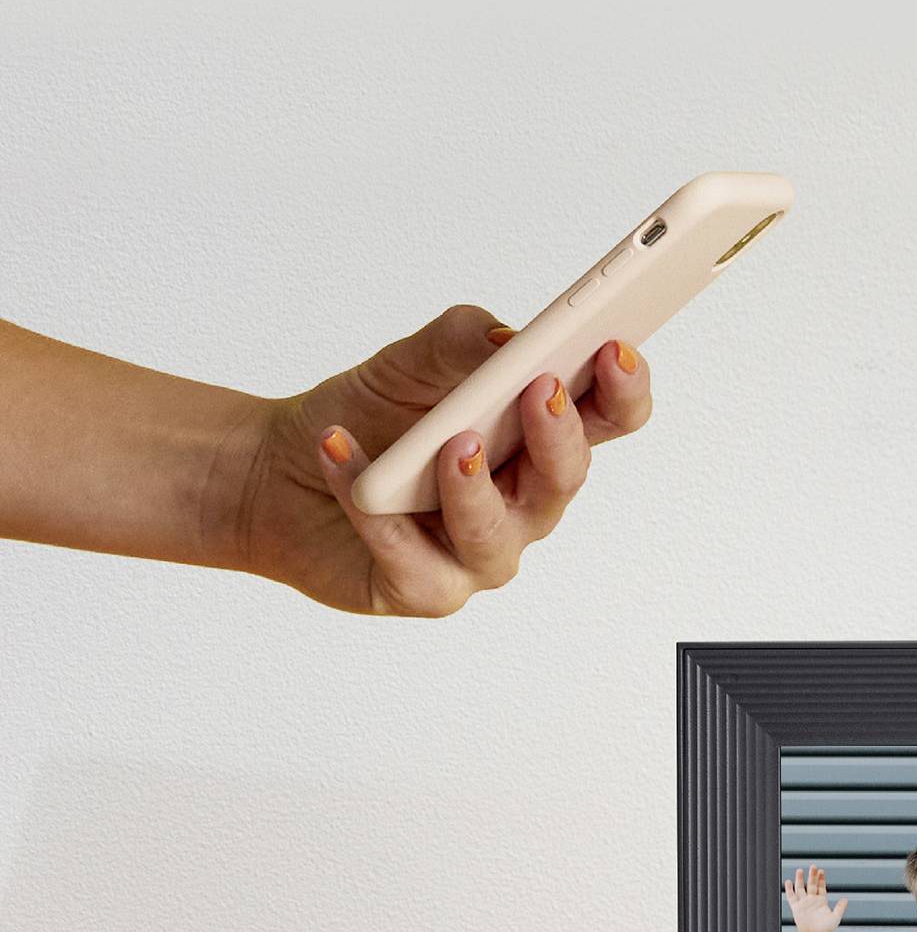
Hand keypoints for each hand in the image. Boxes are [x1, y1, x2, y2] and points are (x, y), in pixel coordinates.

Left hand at [224, 307, 652, 615]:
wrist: (279, 469)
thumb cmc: (369, 415)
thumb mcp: (412, 360)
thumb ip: (464, 342)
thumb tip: (509, 342)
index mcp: (539, 440)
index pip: (607, 419)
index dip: (624, 390)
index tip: (614, 350)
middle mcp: (521, 502)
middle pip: (564, 478)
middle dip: (558, 436)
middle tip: (539, 389)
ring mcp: (478, 553)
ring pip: (496, 534)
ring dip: (474, 489)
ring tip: (454, 444)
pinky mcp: (423, 590)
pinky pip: (410, 559)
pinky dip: (373, 509)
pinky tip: (341, 451)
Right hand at [784, 865, 848, 931]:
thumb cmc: (826, 930)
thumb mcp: (835, 918)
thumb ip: (840, 908)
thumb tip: (845, 899)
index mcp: (822, 901)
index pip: (821, 887)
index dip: (821, 879)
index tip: (821, 871)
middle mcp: (812, 901)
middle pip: (812, 885)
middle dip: (812, 876)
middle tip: (813, 866)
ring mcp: (804, 904)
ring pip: (801, 889)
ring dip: (800, 880)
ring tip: (800, 870)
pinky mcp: (796, 909)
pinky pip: (792, 898)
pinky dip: (789, 890)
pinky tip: (788, 882)